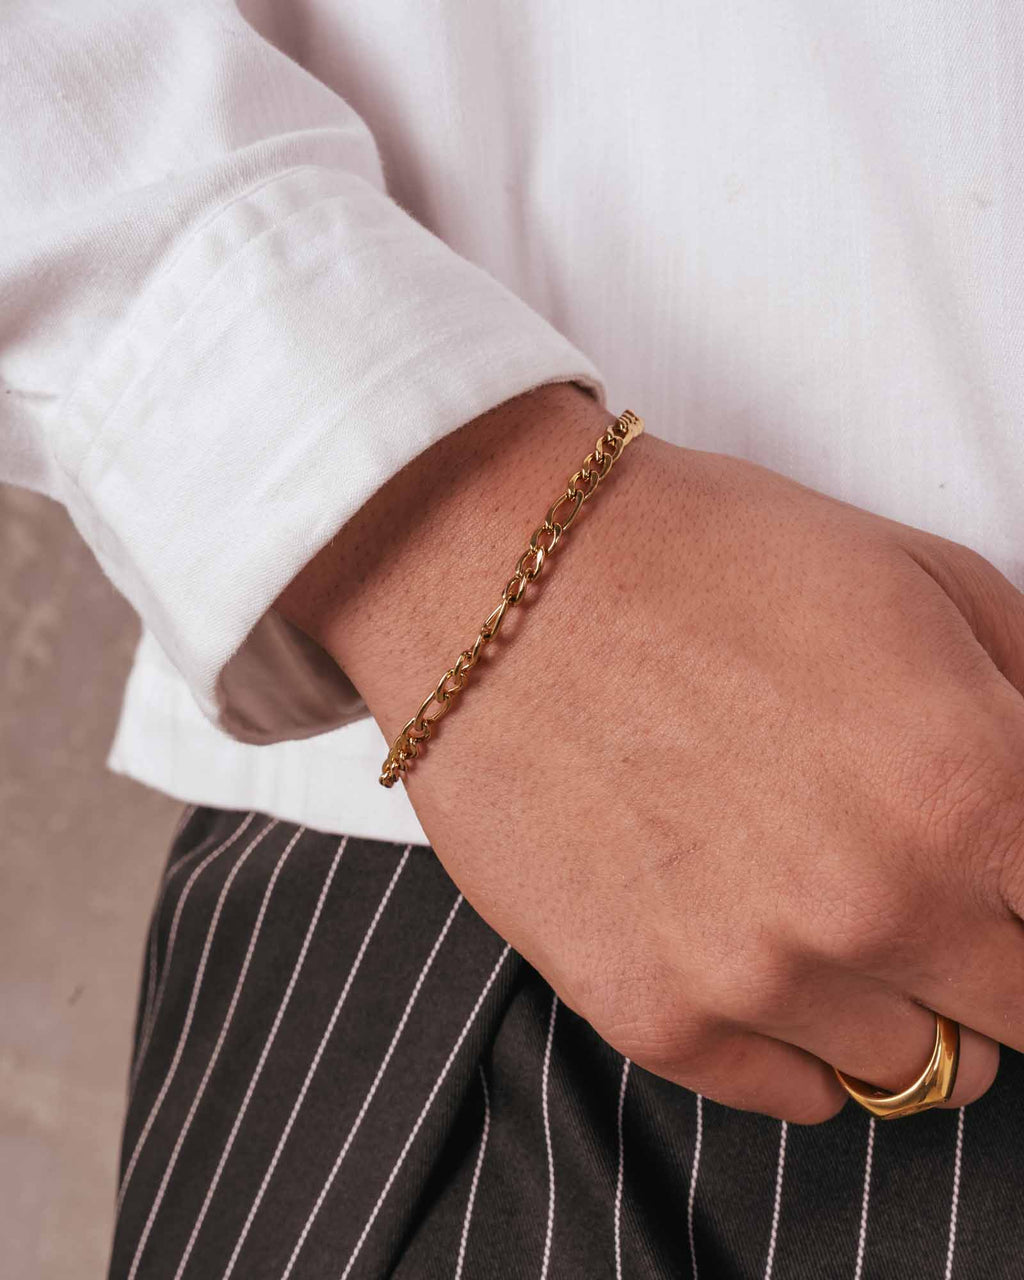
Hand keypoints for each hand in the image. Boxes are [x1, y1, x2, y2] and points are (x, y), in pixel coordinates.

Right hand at [279, 383, 1023, 1121]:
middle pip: (1014, 1020)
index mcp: (966, 788)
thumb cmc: (702, 557)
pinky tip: (760, 945)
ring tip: (823, 899)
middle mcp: (878, 906)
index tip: (1003, 878)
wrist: (503, 581)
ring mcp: (757, 975)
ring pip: (909, 1069)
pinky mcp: (653, 1013)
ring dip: (893, 996)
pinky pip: (793, 1095)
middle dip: (990, 956)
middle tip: (932, 887)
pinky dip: (801, 1039)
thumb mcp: (918, 574)